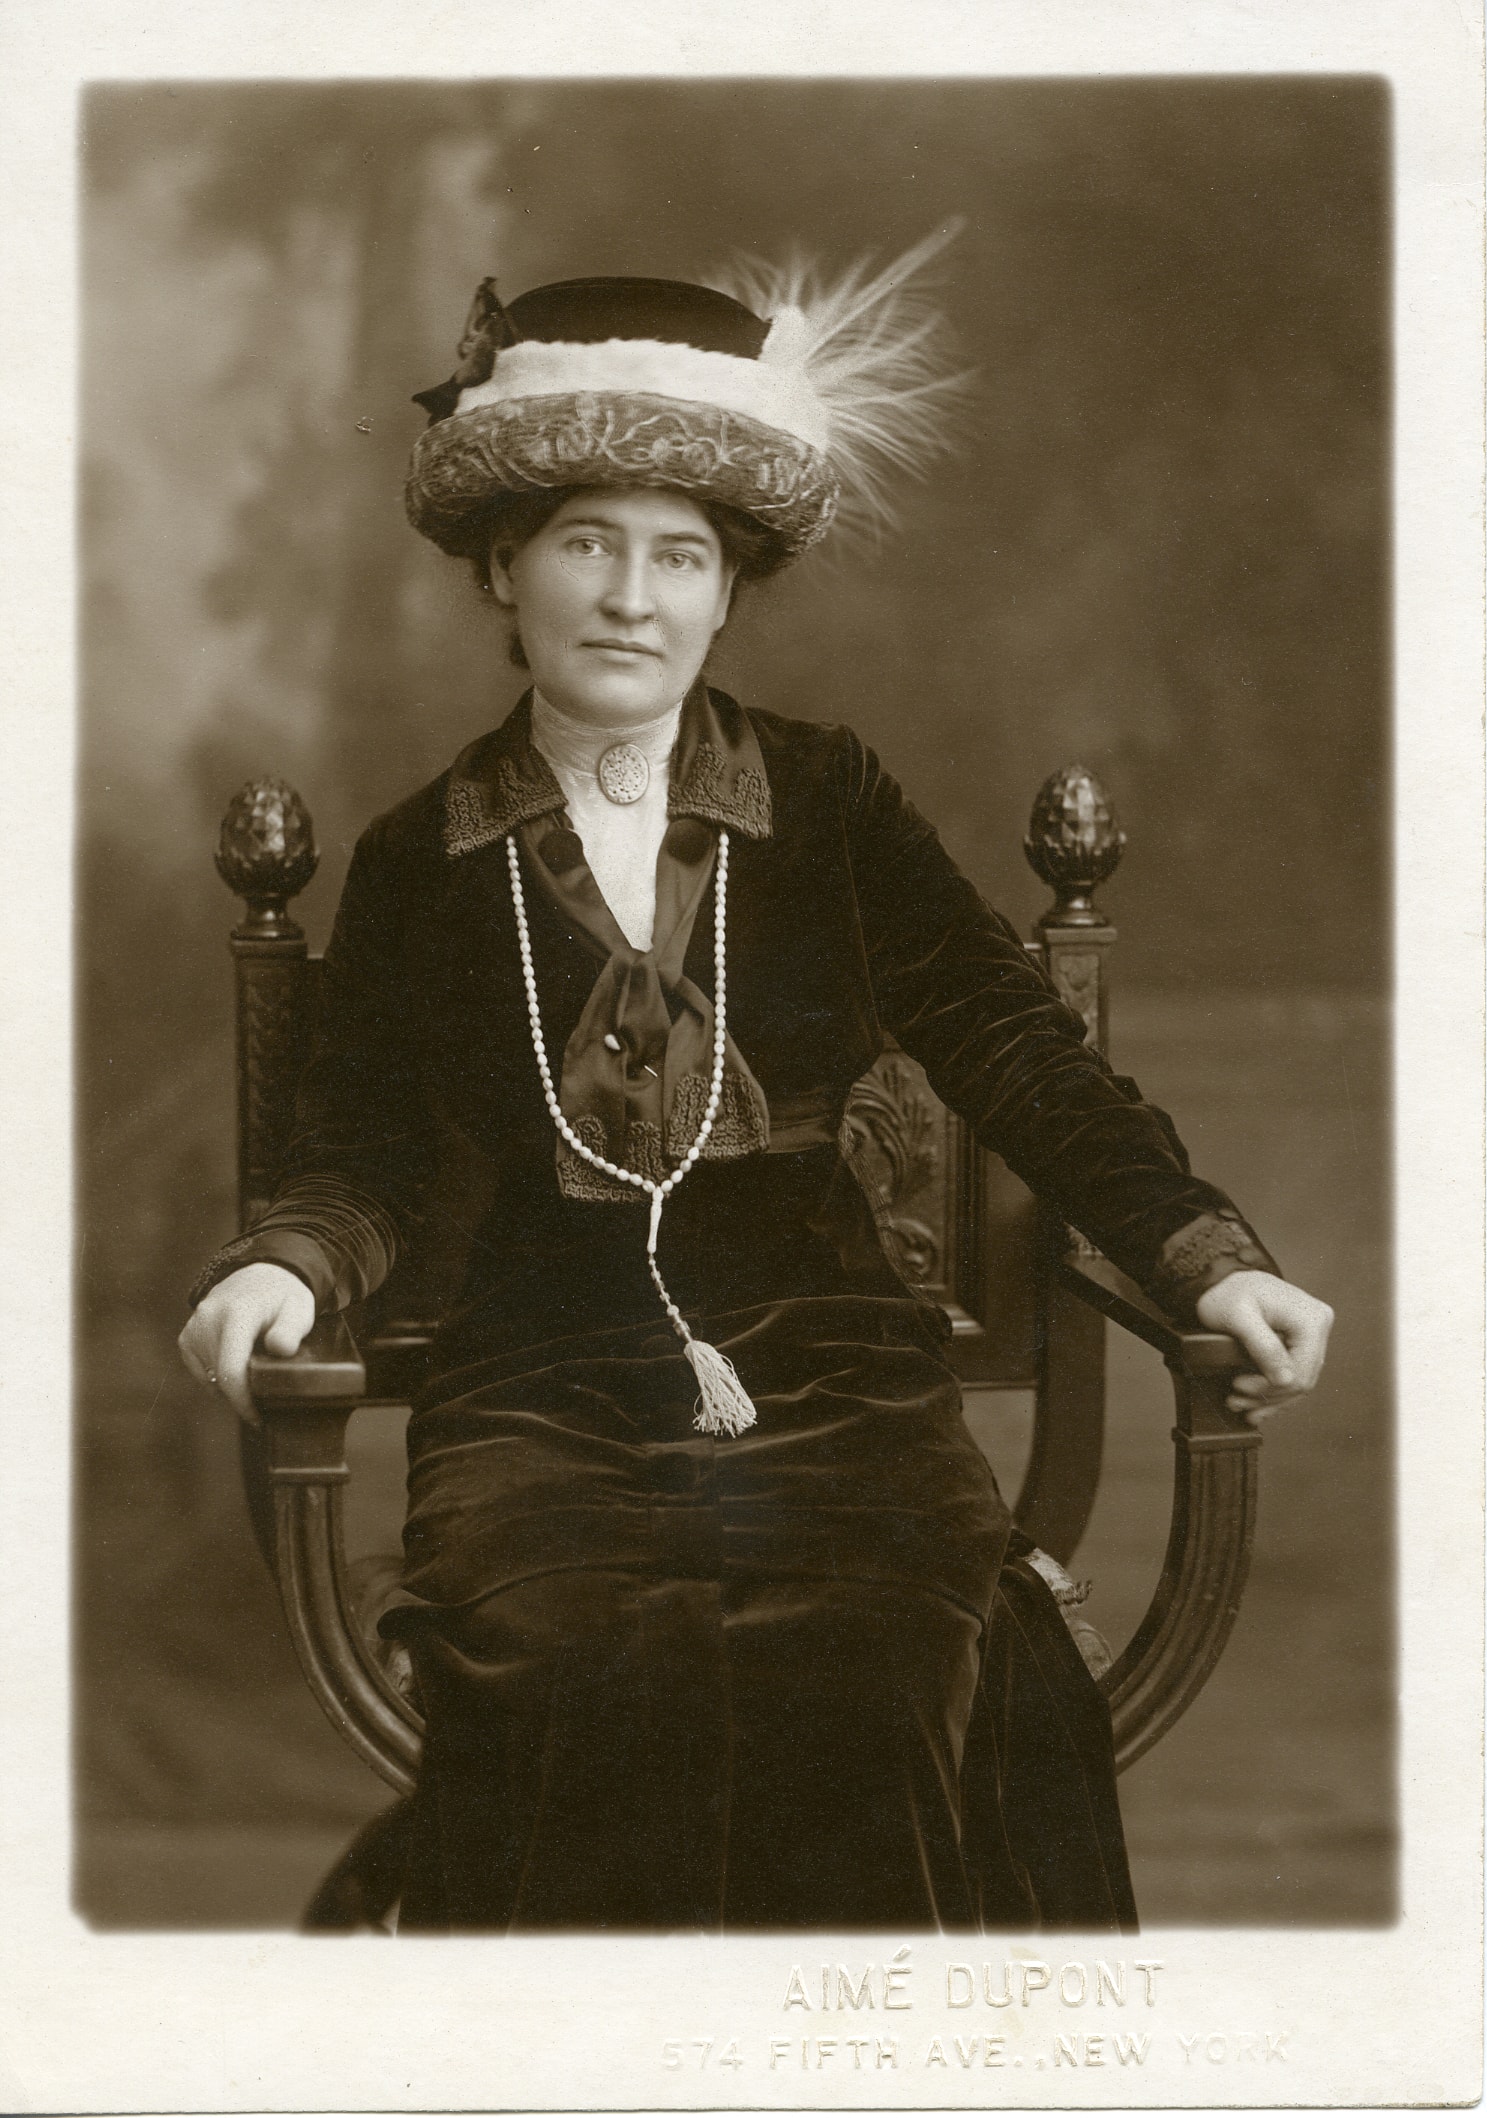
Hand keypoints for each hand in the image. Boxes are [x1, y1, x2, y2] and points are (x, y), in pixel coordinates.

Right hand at [177, 1262, 316, 1423]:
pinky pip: (200, 1371)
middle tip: (264, 1394)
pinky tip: (236, 1362)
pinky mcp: (186, 1337)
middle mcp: (208, 1319)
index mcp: (237, 1314)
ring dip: (230, 1384)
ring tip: (254, 1368)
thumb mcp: (299, 1309)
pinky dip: (217, 1376)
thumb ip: (291, 1330)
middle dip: (241, 1395)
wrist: (260, 1275)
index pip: (230, 1369)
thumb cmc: (283, 1297)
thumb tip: (279, 1349)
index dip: (242, 1401)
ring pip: (209, 1378)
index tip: (257, 1417)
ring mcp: (193, 1328)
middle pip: (219, 1378)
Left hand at [1194, 1270, 1332, 1417]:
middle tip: (1236, 1402)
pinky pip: (1294, 1374)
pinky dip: (1274, 1391)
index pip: (1300, 1371)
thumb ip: (1263, 1346)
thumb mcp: (1238, 1317)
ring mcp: (1313, 1335)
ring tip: (1241, 1406)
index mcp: (1310, 1320)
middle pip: (1302, 1380)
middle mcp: (1319, 1326)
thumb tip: (1285, 1379)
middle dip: (1267, 1397)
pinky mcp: (1303, 1342)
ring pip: (1298, 1382)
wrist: (1224, 1280)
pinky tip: (1256, 1404)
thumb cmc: (1228, 1293)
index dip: (1269, 1387)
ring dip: (1269, 1399)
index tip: (1238, 1387)